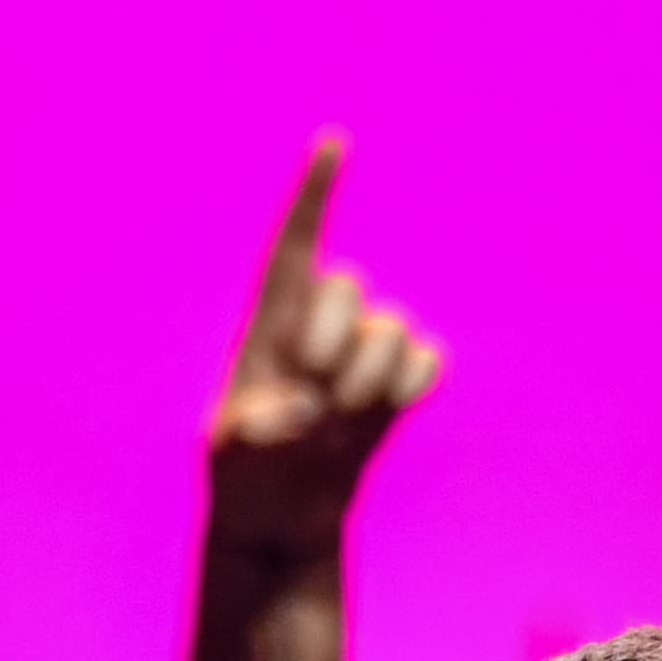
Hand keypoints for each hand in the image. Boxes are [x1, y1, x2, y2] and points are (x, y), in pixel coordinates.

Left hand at [209, 136, 445, 560]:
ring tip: (337, 423)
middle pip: (348, 285)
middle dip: (333, 339)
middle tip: (312, 390)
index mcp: (267, 323)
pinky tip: (379, 418)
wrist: (283, 519)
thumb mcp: (232, 459)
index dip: (315, 193)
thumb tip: (302, 408)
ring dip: (369, 384)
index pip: (295, 245)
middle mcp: (319, 324)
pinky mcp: (399, 383)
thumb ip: (256, 430)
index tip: (334, 141)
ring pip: (393, 332)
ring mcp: (364, 351)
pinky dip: (411, 389)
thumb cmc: (243, 481)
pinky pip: (429, 361)